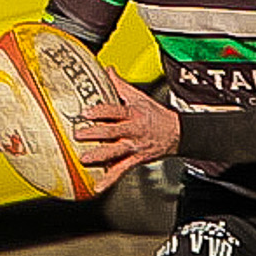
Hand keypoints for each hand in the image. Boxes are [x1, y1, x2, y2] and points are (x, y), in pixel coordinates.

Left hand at [75, 70, 179, 192]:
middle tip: (79, 134)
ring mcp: (134, 147)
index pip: (116, 111)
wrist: (176, 134)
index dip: (102, 111)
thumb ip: (120, 85)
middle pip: (113, 132)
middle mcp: (133, 131)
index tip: (87, 112)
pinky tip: (98, 185)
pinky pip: (121, 170)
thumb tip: (107, 69)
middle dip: (96, 134)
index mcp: (133, 114)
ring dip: (100, 156)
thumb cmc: (156, 115)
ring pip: (116, 151)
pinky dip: (109, 179)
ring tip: (85, 158)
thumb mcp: (139, 97)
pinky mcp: (135, 159)